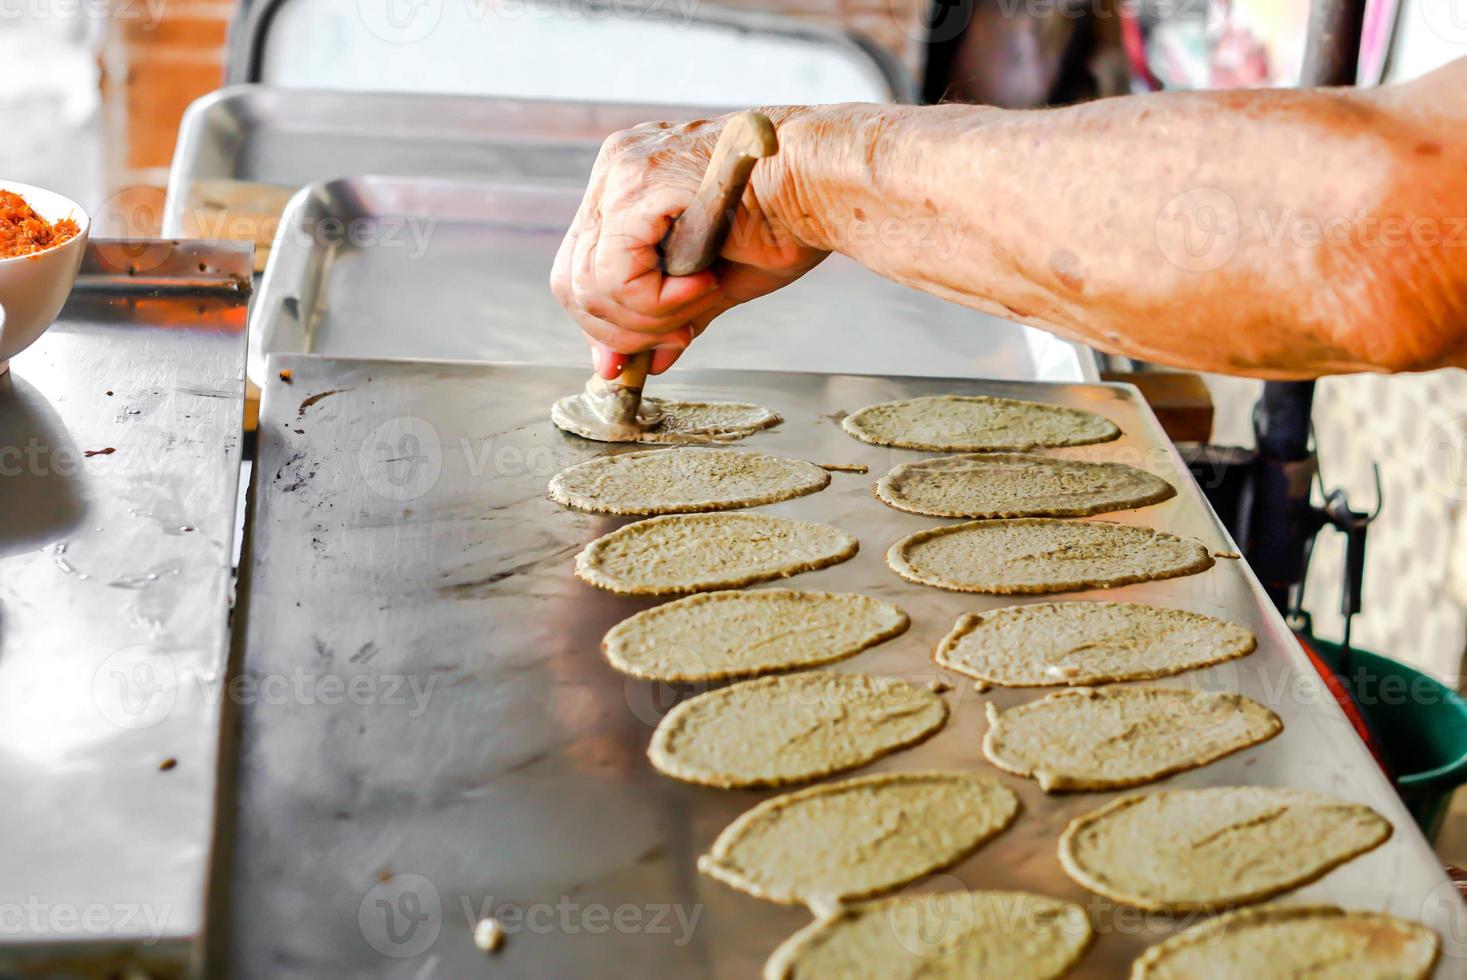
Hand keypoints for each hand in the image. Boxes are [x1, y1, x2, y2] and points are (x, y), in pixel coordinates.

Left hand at [550, 110, 828, 377]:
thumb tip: (639, 364)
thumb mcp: (710, 281)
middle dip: (623, 330)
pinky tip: (703, 284)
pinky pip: (616, 274)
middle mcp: (615, 169)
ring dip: (648, 316)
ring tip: (701, 297)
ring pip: (590, 284)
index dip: (605, 326)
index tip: (647, 352)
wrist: (826, 186)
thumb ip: (665, 315)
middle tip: (679, 335)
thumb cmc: (788, 222)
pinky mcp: (639, 186)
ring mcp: (622, 172)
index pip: (579, 270)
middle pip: (572, 281)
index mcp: (628, 183)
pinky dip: (656, 299)